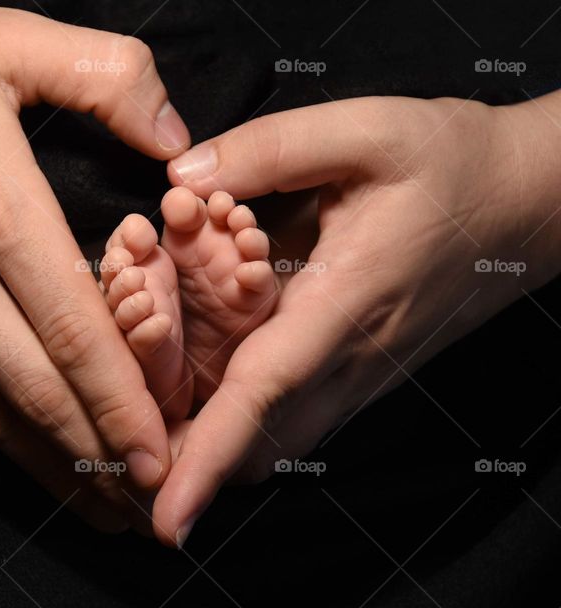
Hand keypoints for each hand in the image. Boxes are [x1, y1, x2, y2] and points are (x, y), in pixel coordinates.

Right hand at [0, 0, 192, 529]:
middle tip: (135, 506)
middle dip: (92, 459)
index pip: (77, 334)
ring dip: (31, 462)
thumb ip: (109, 77)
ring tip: (77, 499)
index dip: (125, 406)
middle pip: (32, 391)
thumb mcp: (4, 38)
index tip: (159, 458)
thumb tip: (173, 137)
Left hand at [151, 94, 560, 545]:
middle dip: (187, 451)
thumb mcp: (365, 131)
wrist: (531, 201)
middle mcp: (351, 358)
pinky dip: (241, 414)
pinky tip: (204, 371)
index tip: (165, 515)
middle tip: (126, 424)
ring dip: (211, 435)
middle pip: (258, 443)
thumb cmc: (451, 161)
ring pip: (274, 440)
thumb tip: (179, 180)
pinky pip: (292, 417)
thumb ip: (269, 149)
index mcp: (345, 300)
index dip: (207, 456)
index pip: (265, 391)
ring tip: (154, 396)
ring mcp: (360, 374)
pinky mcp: (361, 372)